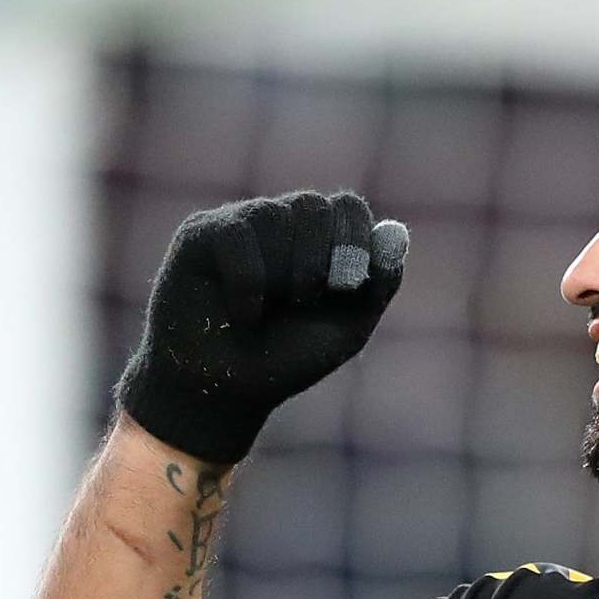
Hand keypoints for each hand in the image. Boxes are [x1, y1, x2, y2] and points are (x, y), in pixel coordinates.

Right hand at [114, 189, 409, 464]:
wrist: (227, 393)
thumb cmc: (286, 360)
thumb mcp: (348, 328)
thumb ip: (379, 282)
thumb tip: (397, 233)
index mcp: (319, 241)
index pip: (348, 206)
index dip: (355, 240)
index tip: (346, 286)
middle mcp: (281, 224)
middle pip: (314, 205)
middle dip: (319, 261)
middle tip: (303, 302)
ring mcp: (240, 224)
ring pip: (275, 215)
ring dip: (283, 276)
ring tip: (266, 312)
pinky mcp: (201, 234)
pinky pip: (237, 236)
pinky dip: (248, 284)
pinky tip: (241, 313)